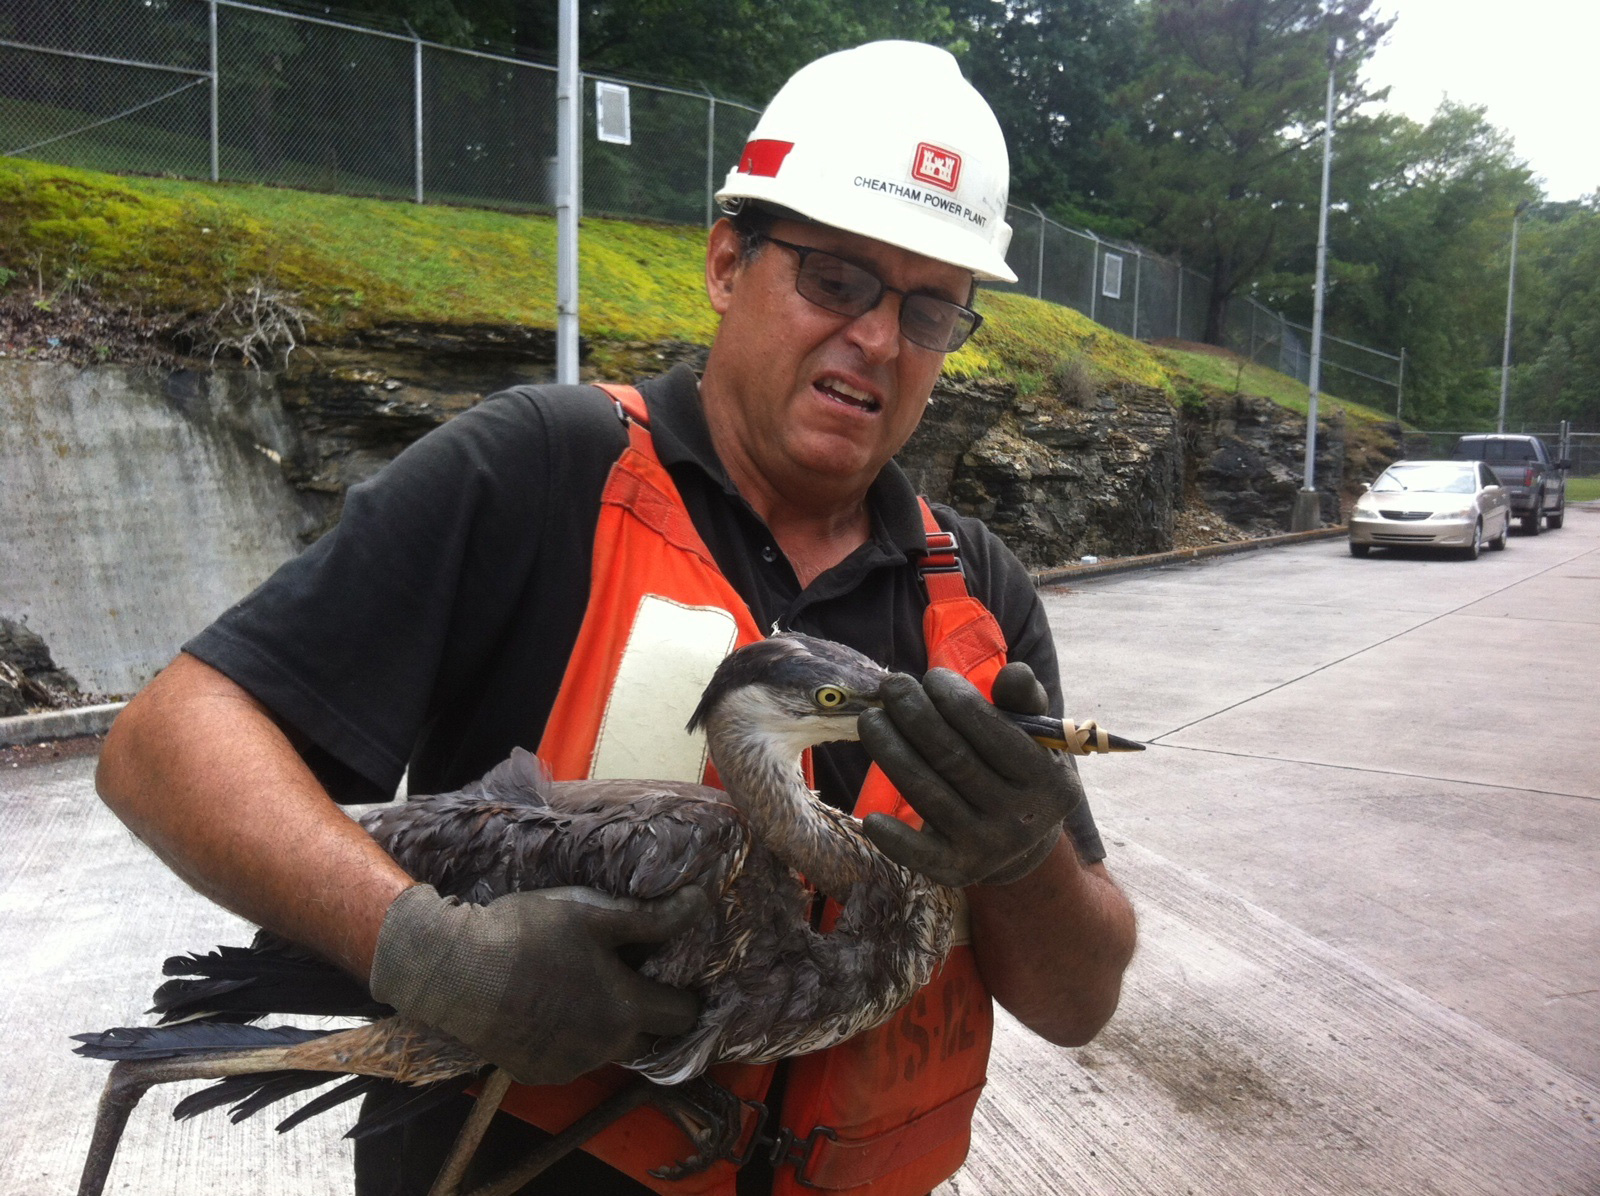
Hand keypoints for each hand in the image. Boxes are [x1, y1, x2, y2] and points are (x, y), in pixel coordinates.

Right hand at [369, 883, 706, 1084]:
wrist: (453, 971)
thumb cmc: (528, 934)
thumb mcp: (594, 915)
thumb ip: (652, 917)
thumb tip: (700, 904)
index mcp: (625, 1010)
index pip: (684, 1015)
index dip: (684, 992)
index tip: (668, 969)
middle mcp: (604, 1049)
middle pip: (648, 1036)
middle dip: (645, 1010)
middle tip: (623, 973)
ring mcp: (568, 1067)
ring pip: (607, 1048)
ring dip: (605, 1024)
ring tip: (579, 984)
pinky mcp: (535, 1074)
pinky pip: (570, 1058)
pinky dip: (570, 1037)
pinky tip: (548, 1005)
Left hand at [858, 662, 1082, 886]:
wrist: (1022, 838)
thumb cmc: (1019, 768)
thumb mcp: (1033, 735)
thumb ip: (1023, 701)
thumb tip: (1014, 672)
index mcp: (1049, 782)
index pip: (994, 733)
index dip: (957, 700)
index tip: (931, 677)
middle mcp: (1022, 820)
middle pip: (954, 759)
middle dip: (916, 717)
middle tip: (891, 687)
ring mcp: (989, 848)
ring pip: (929, 793)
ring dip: (892, 753)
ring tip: (870, 719)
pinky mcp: (958, 870)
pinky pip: (921, 854)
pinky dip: (896, 840)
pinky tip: (870, 818)